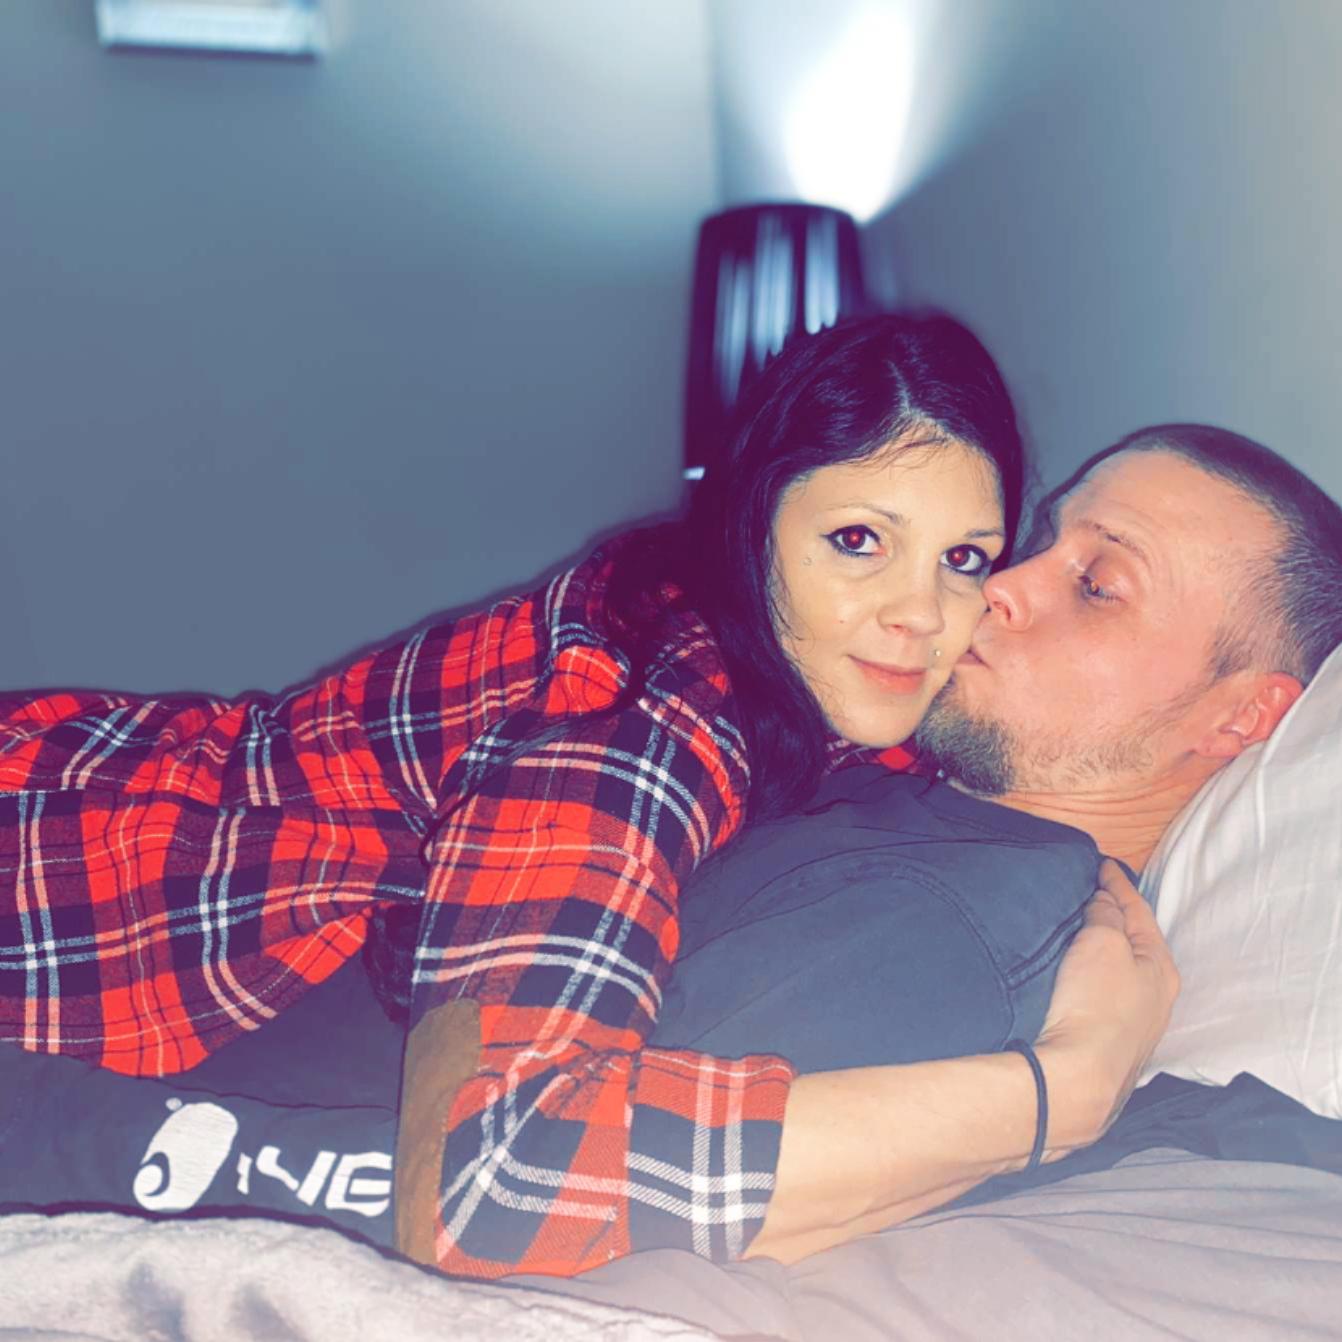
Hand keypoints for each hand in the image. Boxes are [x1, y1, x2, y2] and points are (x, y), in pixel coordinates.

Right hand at [1032, 859, 1179, 1157]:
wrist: (1077, 1080)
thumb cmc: (1095, 1005)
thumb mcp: (1103, 943)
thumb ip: (1106, 915)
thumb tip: (1105, 903)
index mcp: (1161, 967)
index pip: (1139, 912)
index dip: (1119, 884)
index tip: (1103, 864)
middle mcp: (1157, 997)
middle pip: (1136, 943)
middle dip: (1118, 917)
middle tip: (1096, 893)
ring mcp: (1135, 1026)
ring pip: (1122, 971)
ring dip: (1106, 949)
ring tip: (1085, 930)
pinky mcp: (1110, 1046)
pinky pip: (1106, 994)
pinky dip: (1096, 975)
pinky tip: (1081, 977)